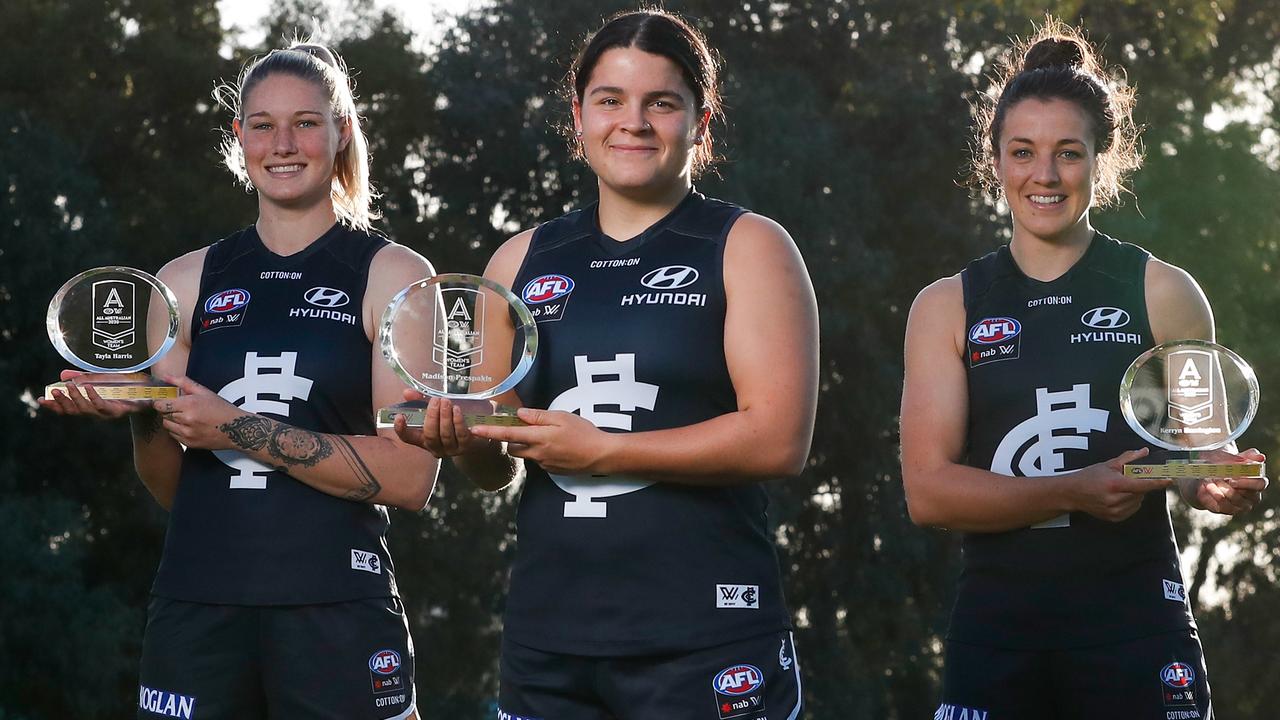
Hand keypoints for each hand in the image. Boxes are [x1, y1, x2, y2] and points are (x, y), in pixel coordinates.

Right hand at [37, 370, 151, 418]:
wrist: (149, 393)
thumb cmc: (124, 387)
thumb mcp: (100, 379)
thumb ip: (82, 377)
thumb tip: (63, 374)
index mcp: (90, 407)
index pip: (68, 410)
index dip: (54, 406)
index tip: (42, 399)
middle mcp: (96, 413)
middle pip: (75, 411)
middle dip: (63, 402)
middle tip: (55, 392)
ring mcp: (107, 413)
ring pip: (87, 409)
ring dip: (77, 398)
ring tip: (69, 387)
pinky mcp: (118, 411)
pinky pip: (103, 405)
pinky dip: (93, 397)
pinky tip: (88, 388)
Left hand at [152, 375, 244, 449]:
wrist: (236, 429)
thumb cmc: (222, 410)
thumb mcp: (205, 392)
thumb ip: (183, 382)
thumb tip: (166, 376)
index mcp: (189, 404)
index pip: (160, 404)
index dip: (159, 402)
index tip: (162, 400)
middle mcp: (186, 420)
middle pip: (163, 414)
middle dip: (168, 410)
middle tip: (178, 408)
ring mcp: (187, 433)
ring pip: (167, 426)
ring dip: (171, 420)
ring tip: (184, 417)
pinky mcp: (189, 443)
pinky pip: (173, 436)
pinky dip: (177, 430)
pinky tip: (189, 426)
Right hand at [392, 392, 493, 457]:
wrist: (475, 437)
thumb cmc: (450, 422)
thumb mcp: (436, 411)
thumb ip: (421, 401)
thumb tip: (407, 392)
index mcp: (423, 440)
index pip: (408, 438)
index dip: (401, 429)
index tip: (399, 416)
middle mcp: (435, 447)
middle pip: (430, 435)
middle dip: (432, 416)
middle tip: (435, 400)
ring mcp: (450, 449)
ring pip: (445, 435)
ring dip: (445, 417)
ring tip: (446, 402)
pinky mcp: (465, 446)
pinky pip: (460, 434)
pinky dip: (457, 421)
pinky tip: (456, 410)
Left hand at [469, 407, 617, 474]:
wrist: (600, 455)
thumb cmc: (584, 433)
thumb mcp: (562, 417)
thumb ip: (538, 416)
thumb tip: (519, 414)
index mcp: (538, 438)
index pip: (507, 434)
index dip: (489, 432)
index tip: (474, 430)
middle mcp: (537, 453)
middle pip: (513, 448)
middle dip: (513, 439)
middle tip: (526, 428)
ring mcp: (544, 464)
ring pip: (526, 455)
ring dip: (528, 445)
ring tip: (547, 436)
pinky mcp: (551, 471)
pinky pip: (539, 460)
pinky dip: (542, 452)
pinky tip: (558, 447)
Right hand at [1067, 448, 1172, 521]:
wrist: (1072, 494)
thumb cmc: (1089, 477)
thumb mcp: (1108, 465)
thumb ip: (1128, 458)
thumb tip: (1144, 451)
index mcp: (1115, 484)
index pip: (1143, 484)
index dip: (1158, 482)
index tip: (1169, 480)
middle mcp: (1115, 499)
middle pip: (1141, 493)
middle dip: (1139, 485)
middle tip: (1127, 479)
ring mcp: (1114, 510)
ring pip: (1138, 502)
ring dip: (1135, 494)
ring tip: (1120, 489)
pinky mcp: (1114, 518)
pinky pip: (1132, 509)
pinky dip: (1130, 502)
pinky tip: (1118, 497)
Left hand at [1179, 447, 1267, 515]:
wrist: (1209, 476)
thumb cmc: (1227, 466)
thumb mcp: (1237, 458)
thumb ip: (1250, 455)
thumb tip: (1260, 457)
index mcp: (1258, 483)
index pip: (1260, 484)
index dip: (1247, 482)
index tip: (1232, 478)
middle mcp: (1252, 497)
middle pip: (1245, 494)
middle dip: (1229, 486)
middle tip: (1217, 478)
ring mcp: (1241, 506)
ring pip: (1232, 500)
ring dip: (1219, 489)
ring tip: (1210, 480)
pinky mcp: (1228, 510)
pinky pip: (1221, 506)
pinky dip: (1213, 495)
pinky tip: (1207, 486)